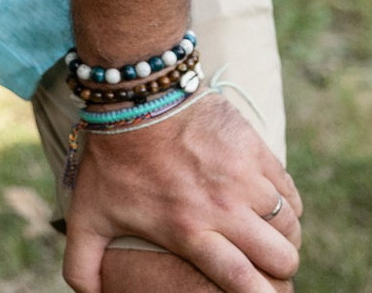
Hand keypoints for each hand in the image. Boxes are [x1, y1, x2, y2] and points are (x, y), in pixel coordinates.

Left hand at [63, 94, 300, 292]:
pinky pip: (288, 192)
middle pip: (279, 256)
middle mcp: (222, 207)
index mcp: (188, 230)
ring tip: (268, 240)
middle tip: (264, 267)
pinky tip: (270, 209)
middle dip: (278, 270)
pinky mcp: (255, 149)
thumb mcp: (87, 216)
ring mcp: (243, 177)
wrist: (135, 96)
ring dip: (283, 238)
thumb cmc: (110, 159)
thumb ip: (82, 265)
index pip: (242, 280)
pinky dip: (286, 207)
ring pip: (289, 225)